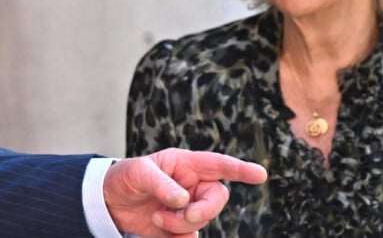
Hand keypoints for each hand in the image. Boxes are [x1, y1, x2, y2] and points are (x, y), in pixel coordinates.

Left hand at [103, 148, 266, 236]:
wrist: (108, 202)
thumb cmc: (127, 176)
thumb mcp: (140, 173)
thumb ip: (163, 184)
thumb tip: (183, 201)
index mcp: (188, 164)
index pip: (220, 165)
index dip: (242, 170)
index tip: (261, 175)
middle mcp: (193, 185)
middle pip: (217, 198)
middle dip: (204, 210)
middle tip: (183, 215)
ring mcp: (188, 207)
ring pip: (202, 220)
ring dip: (181, 225)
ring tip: (156, 218)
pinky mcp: (178, 228)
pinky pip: (189, 237)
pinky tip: (159, 229)